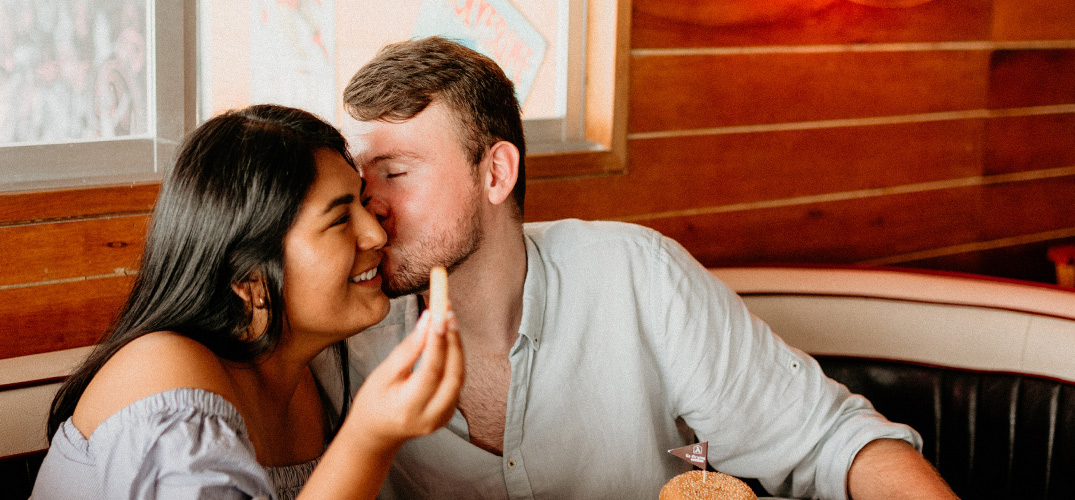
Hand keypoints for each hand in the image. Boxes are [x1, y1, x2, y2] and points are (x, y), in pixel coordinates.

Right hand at [345, 308, 464, 446]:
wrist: (377, 433)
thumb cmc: (374, 401)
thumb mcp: (383, 374)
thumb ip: (407, 350)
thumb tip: (427, 322)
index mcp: (407, 408)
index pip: (430, 371)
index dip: (437, 342)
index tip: (439, 315)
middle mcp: (430, 417)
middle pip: (453, 376)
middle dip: (454, 341)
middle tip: (448, 313)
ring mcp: (442, 418)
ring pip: (459, 378)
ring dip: (457, 347)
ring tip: (449, 320)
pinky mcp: (449, 414)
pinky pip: (457, 383)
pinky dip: (455, 360)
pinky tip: (448, 340)